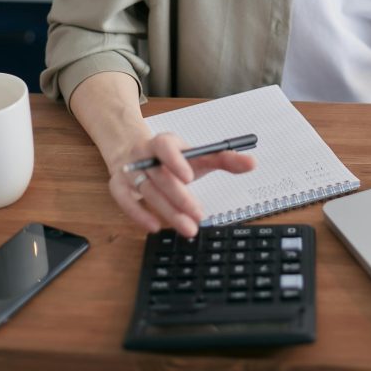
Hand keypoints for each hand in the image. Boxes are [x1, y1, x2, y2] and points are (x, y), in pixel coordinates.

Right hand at [108, 131, 255, 236]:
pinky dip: (138, 214)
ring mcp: (129, 170)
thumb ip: (224, 159)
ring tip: (188, 228)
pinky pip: (125, 201)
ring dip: (167, 211)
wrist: (135, 152)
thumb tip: (252, 163)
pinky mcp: (118, 186)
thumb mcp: (197, 155)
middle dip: (180, 198)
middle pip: (160, 176)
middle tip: (199, 215)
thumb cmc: (173, 158)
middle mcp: (144, 155)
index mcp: (163, 142)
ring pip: (146, 191)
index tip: (190, 178)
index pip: (166, 146)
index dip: (176, 160)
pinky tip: (155, 227)